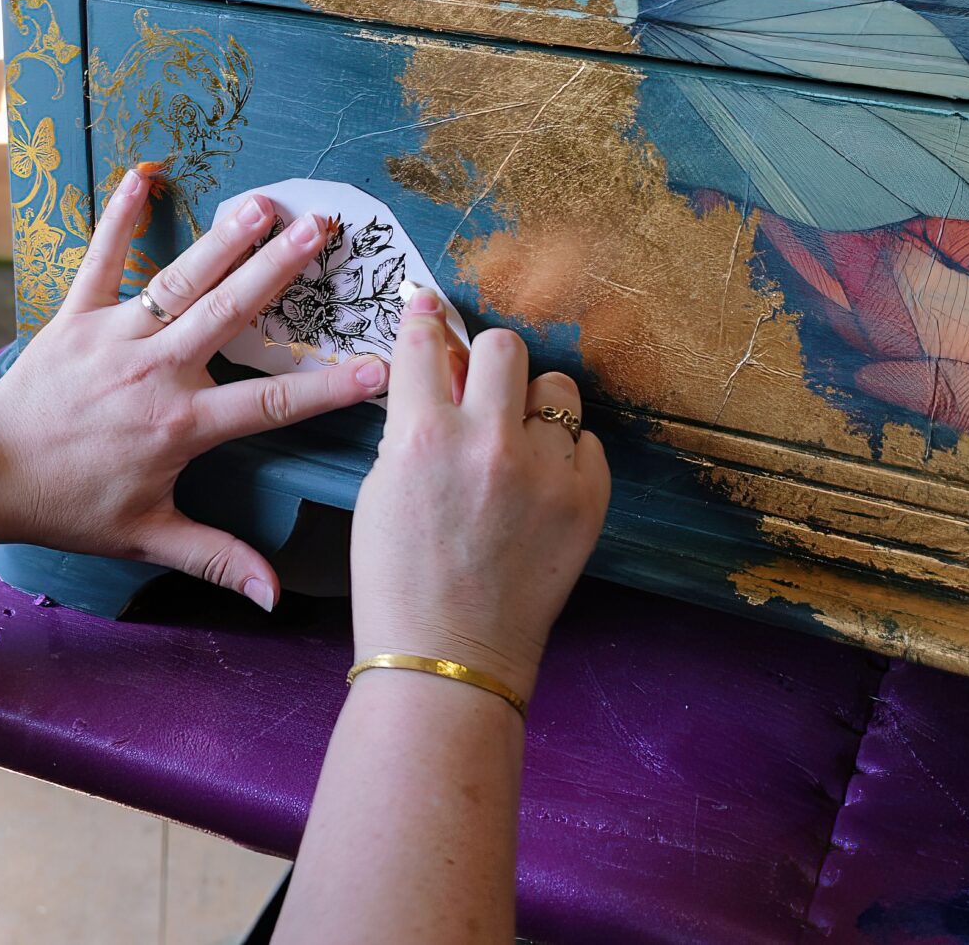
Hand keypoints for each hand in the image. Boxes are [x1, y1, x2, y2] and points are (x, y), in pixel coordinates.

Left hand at [0, 165, 387, 608]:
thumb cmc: (69, 507)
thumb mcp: (147, 537)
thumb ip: (217, 558)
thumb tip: (276, 597)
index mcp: (181, 426)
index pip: (271, 404)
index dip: (328, 388)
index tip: (378, 367)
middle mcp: (157, 371)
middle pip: (231, 312)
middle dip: (281, 269)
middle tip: (323, 229)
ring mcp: (116, 336)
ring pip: (180, 280)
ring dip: (224, 239)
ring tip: (264, 203)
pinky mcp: (75, 316)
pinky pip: (100, 260)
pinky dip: (120, 219)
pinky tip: (145, 175)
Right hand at [347, 295, 609, 694]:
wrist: (446, 656)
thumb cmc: (398, 579)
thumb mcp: (381, 488)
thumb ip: (411, 425)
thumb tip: (438, 373)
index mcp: (423, 436)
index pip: (425, 342)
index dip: (424, 319)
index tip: (429, 311)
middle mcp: (489, 443)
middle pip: (504, 346)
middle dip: (486, 359)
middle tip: (480, 385)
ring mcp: (545, 473)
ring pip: (556, 389)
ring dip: (532, 405)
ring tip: (517, 442)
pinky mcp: (587, 503)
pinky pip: (587, 445)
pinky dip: (564, 456)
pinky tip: (540, 484)